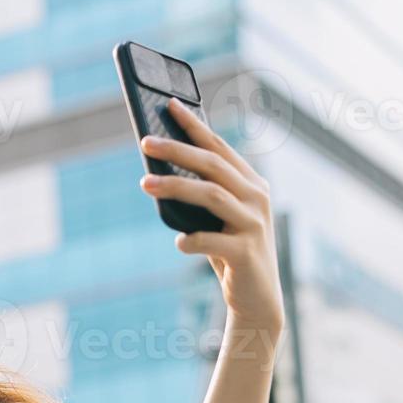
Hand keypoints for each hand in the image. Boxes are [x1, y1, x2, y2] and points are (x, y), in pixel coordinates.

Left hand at [140, 97, 284, 334]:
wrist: (257, 297)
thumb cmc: (229, 251)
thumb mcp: (216, 219)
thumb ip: (201, 195)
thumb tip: (156, 172)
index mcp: (251, 183)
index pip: (218, 147)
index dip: (194, 126)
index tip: (168, 105)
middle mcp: (257, 197)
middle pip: (212, 165)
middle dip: (177, 150)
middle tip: (145, 142)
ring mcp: (254, 224)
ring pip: (212, 195)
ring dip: (175, 187)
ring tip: (144, 184)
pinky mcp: (246, 252)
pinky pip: (211, 241)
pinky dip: (190, 240)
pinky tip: (178, 242)